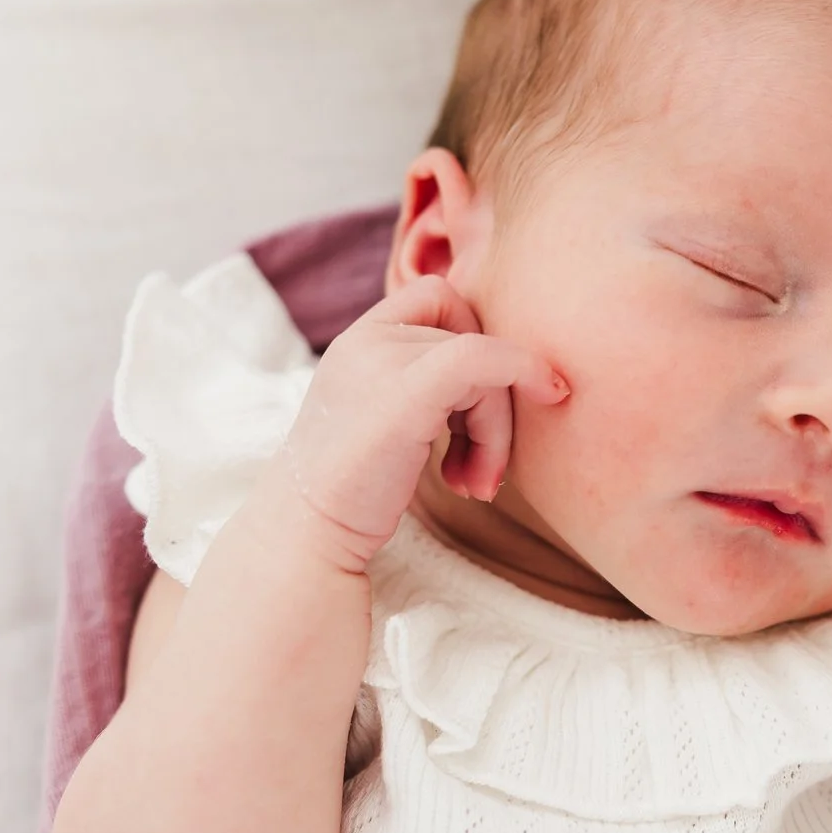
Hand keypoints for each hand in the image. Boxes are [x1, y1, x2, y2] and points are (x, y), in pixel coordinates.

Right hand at [268, 274, 565, 571]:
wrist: (306, 535)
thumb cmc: (356, 492)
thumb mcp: (388, 418)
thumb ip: (429, 386)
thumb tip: (507, 378)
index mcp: (359, 341)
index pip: (436, 297)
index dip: (474, 337)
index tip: (480, 401)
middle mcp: (365, 339)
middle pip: (471, 337)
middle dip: (492, 406)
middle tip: (482, 471)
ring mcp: (380, 361)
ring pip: (484, 361)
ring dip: (496, 429)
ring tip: (475, 484)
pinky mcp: (403, 396)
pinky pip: (483, 360)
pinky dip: (523, 377)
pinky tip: (525, 431)